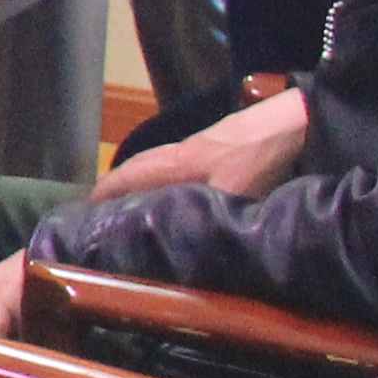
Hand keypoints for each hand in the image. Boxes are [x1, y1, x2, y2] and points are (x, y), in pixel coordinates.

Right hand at [94, 83, 310, 201]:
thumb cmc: (257, 159)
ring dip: (141, 185)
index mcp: (175, 163)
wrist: (294, 124)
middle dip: (116, 189)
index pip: (126, 175)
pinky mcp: (218, 148)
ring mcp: (199, 148)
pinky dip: (165, 182)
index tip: (83, 213)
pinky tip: (177, 197)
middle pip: (137, 168)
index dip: (103, 193)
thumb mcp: (230, 197)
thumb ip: (206, 222)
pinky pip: (177, 167)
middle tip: (103, 214)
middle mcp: (180, 152)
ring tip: (133, 208)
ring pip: (158, 167)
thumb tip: (185, 253)